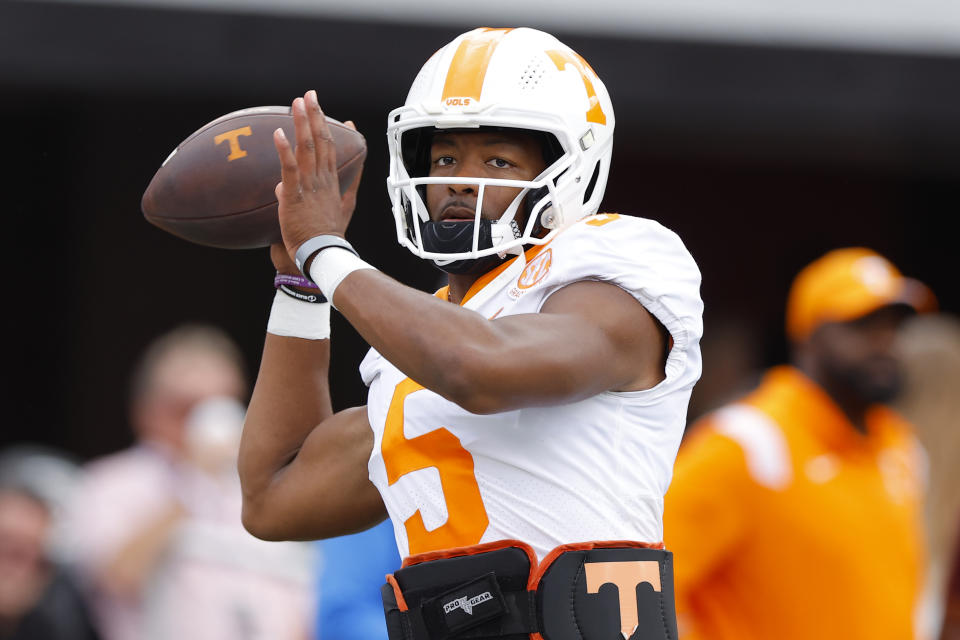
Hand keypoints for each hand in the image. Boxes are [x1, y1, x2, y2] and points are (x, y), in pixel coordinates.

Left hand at [273, 89, 363, 264]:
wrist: (321, 257)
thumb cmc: (322, 240)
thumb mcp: (328, 217)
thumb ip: (311, 199)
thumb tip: (280, 184)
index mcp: (332, 185)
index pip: (334, 151)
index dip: (335, 132)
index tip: (340, 118)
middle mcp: (323, 181)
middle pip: (322, 141)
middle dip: (317, 116)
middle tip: (310, 95)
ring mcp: (310, 186)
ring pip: (308, 148)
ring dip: (303, 123)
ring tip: (298, 102)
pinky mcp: (295, 195)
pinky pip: (290, 168)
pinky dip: (284, 150)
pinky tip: (279, 133)